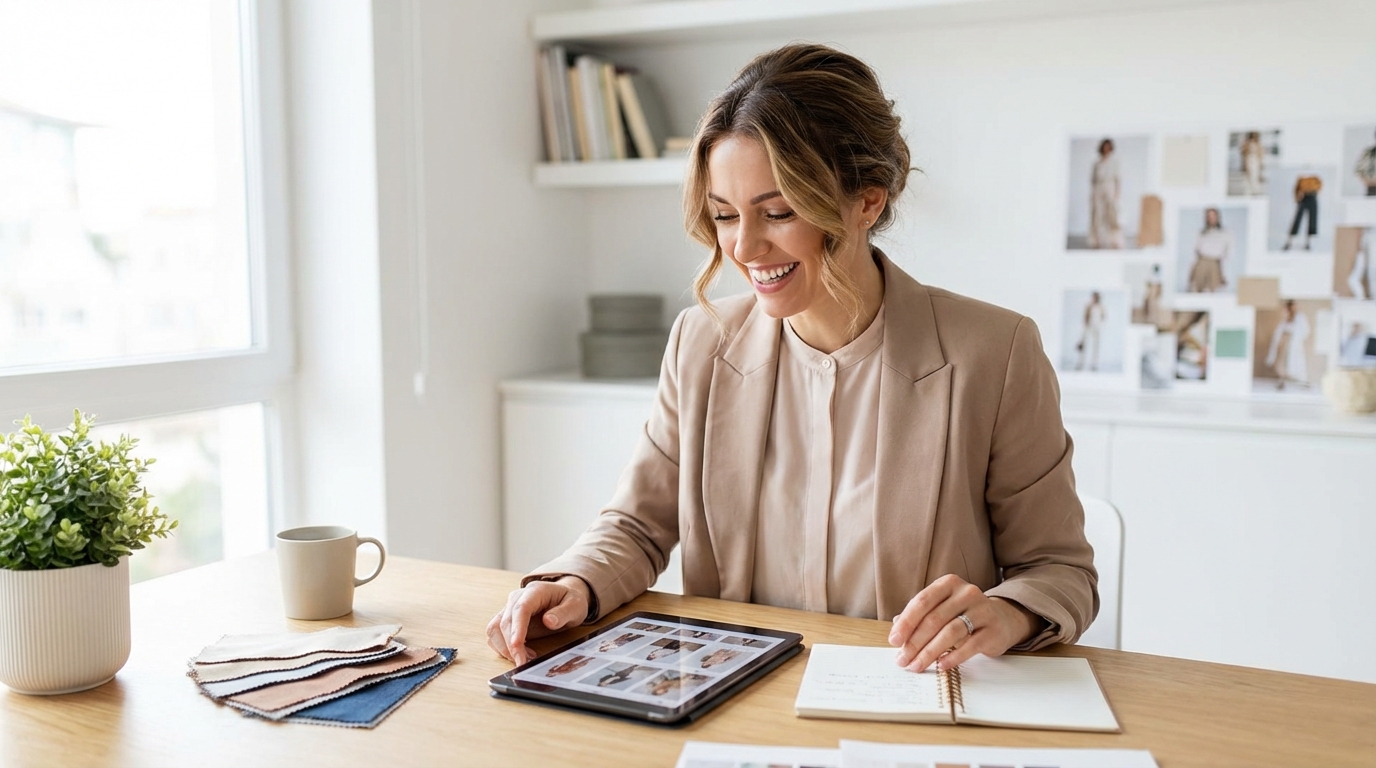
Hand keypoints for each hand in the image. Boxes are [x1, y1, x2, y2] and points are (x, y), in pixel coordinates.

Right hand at [486, 576, 591, 665]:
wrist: (564, 597)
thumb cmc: (570, 601)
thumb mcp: (576, 605)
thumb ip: (563, 613)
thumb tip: (549, 621)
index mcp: (535, 591)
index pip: (521, 609)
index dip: (517, 628)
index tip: (517, 646)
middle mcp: (517, 598)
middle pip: (505, 622)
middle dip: (511, 646)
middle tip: (523, 663)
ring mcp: (509, 608)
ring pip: (494, 629)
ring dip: (504, 648)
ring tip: (523, 659)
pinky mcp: (506, 619)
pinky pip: (495, 634)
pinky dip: (503, 647)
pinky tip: (521, 654)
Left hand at [887, 574, 1041, 672]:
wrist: (1003, 619)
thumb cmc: (964, 614)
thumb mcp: (942, 609)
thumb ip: (920, 616)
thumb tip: (895, 631)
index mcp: (948, 584)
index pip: (922, 602)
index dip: (906, 622)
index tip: (894, 641)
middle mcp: (966, 593)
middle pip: (934, 619)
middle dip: (915, 642)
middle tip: (903, 659)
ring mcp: (982, 610)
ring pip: (950, 632)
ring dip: (930, 652)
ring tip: (917, 665)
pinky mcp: (993, 630)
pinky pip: (970, 645)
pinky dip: (953, 657)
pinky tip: (941, 665)